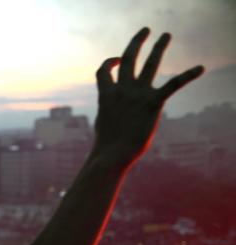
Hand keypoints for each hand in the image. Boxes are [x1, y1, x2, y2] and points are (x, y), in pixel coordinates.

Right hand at [92, 27, 203, 167]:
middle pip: (128, 57)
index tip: (117, 62)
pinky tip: (200, 68)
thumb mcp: (103, 122)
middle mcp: (122, 89)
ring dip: (159, 47)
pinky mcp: (152, 103)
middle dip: (137, 41)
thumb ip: (108, 110)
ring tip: (166, 35)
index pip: (104, 70)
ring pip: (150, 63)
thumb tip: (109, 112)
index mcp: (106, 94)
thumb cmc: (107, 145)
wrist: (112, 155)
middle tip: (145, 31)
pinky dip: (188, 75)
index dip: (109, 63)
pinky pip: (173, 85)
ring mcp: (137, 95)